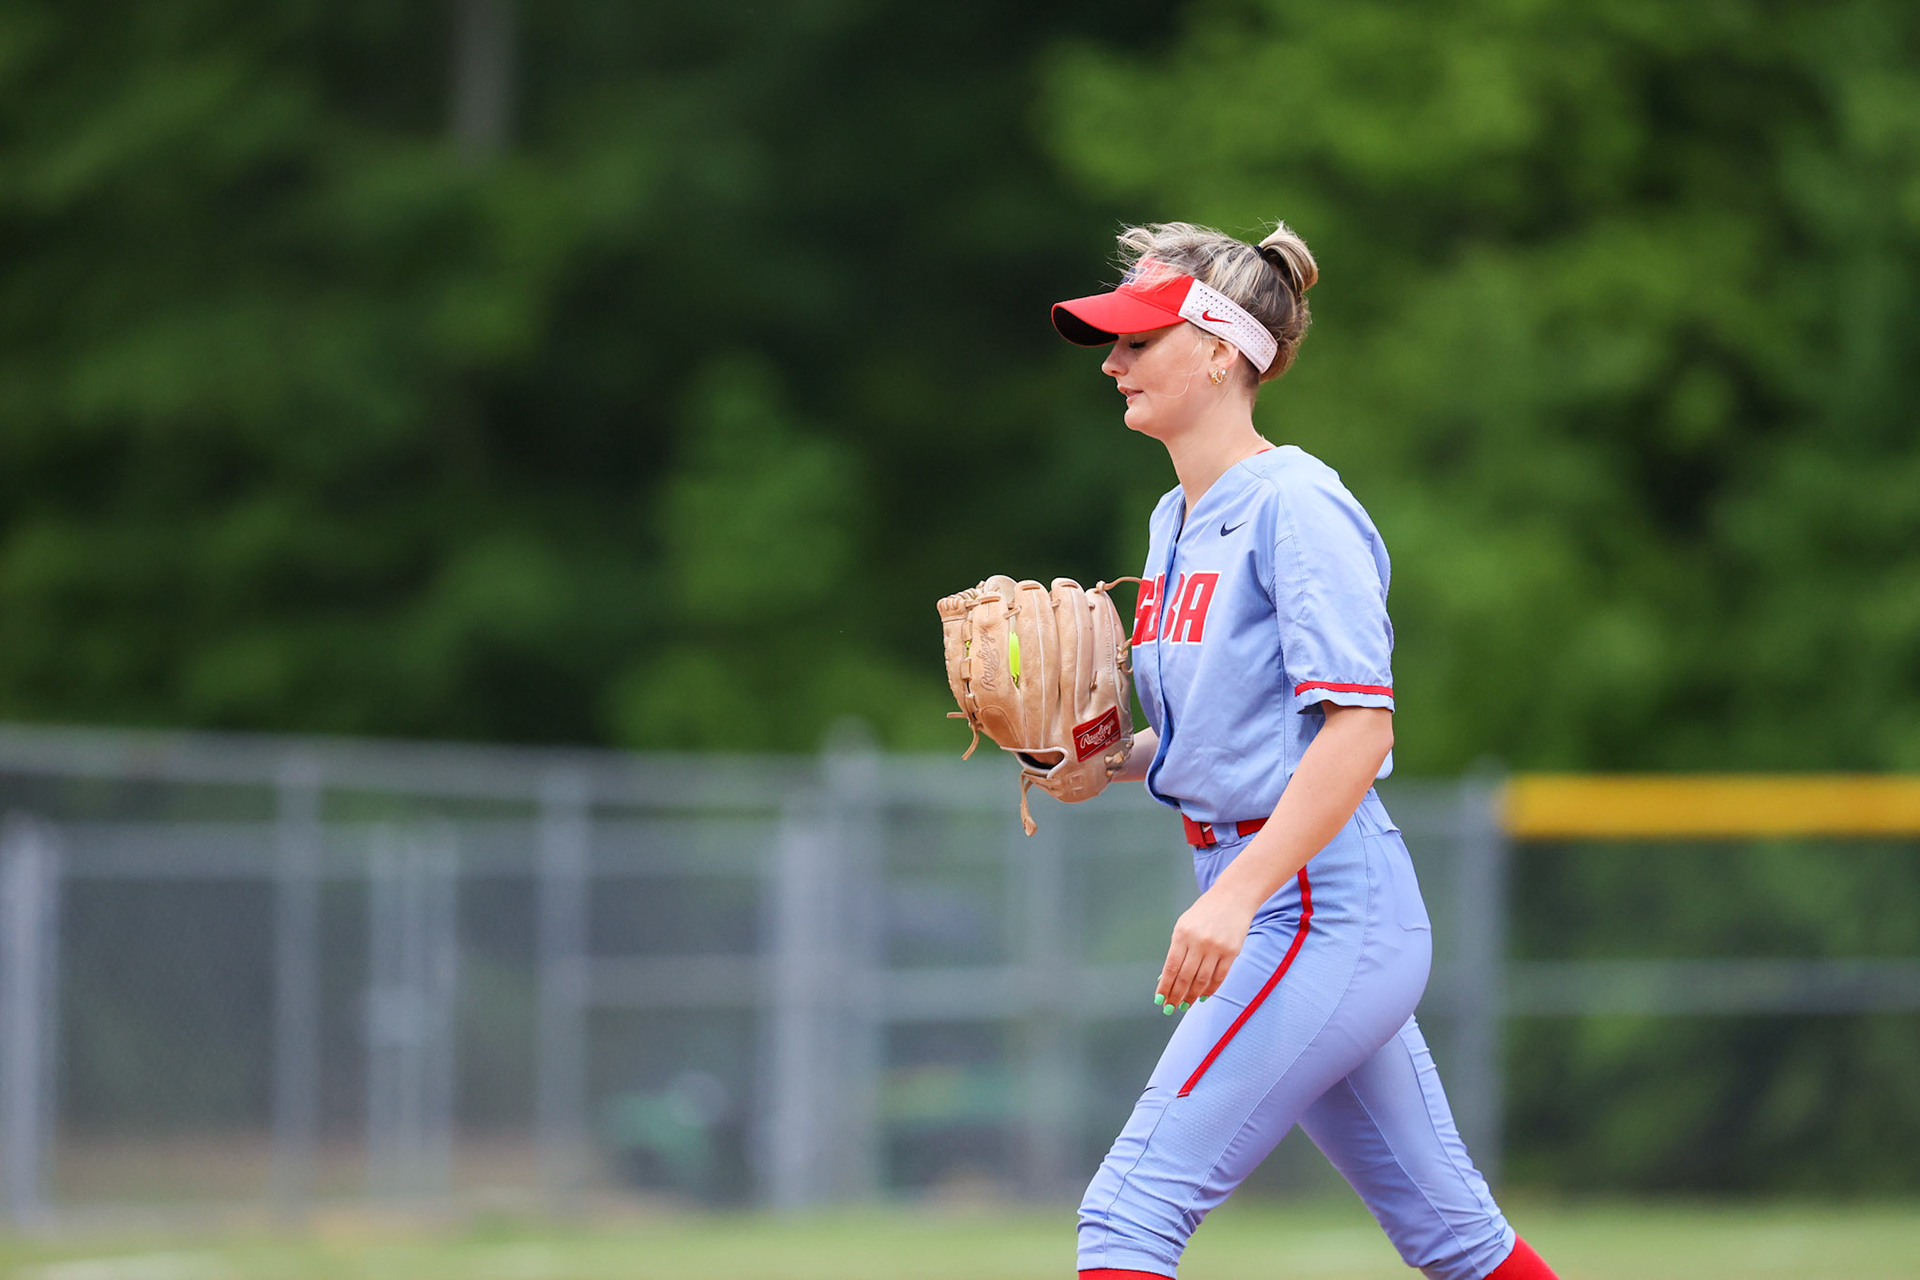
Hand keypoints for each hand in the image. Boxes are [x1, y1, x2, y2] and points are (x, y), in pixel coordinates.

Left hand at [1155, 885, 1256, 1013]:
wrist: (1233, 898)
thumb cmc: (1204, 913)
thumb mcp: (1184, 925)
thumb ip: (1176, 950)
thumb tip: (1167, 978)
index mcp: (1182, 934)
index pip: (1171, 967)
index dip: (1165, 987)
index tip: (1160, 1000)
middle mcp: (1199, 942)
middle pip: (1185, 977)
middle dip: (1176, 996)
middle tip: (1170, 1008)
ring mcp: (1217, 948)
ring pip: (1202, 981)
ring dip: (1192, 996)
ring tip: (1185, 1006)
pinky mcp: (1232, 952)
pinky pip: (1219, 977)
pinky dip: (1210, 990)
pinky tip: (1202, 996)